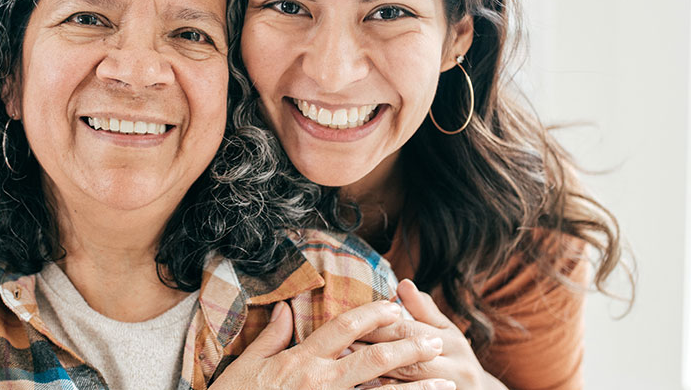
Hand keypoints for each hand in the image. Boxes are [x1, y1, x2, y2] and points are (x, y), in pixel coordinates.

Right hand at [210, 300, 448, 389]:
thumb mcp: (246, 366)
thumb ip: (271, 337)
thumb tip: (285, 309)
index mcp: (300, 361)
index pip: (342, 328)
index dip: (371, 314)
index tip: (395, 308)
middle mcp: (319, 381)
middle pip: (374, 359)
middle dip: (409, 348)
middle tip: (436, 342)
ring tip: (445, 383)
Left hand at [354, 280, 506, 389]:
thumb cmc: (455, 357)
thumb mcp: (445, 330)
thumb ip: (422, 309)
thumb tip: (403, 283)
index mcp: (454, 342)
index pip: (408, 330)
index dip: (377, 325)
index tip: (351, 321)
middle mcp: (457, 368)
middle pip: (405, 359)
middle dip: (371, 351)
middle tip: (340, 346)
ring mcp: (450, 388)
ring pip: (405, 383)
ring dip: (372, 375)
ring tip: (345, 365)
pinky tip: (363, 385)